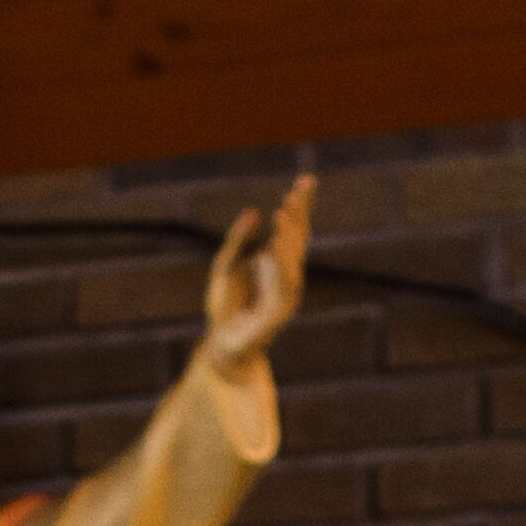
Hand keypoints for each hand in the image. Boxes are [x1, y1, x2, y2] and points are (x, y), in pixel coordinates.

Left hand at [204, 173, 312, 374]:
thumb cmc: (223, 306)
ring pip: (293, 257)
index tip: (305, 181)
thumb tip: (254, 211)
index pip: (293, 228)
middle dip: (299, 212)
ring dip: (290, 233)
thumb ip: (238, 240)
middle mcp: (286, 273)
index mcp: (276, 261)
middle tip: (299, 187)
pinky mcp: (280, 309)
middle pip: (298, 237)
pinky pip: (284, 283)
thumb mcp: (225, 264)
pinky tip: (275, 244)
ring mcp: (286, 292)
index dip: (300, 205)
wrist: (220, 344)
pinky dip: (281, 263)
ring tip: (283, 209)